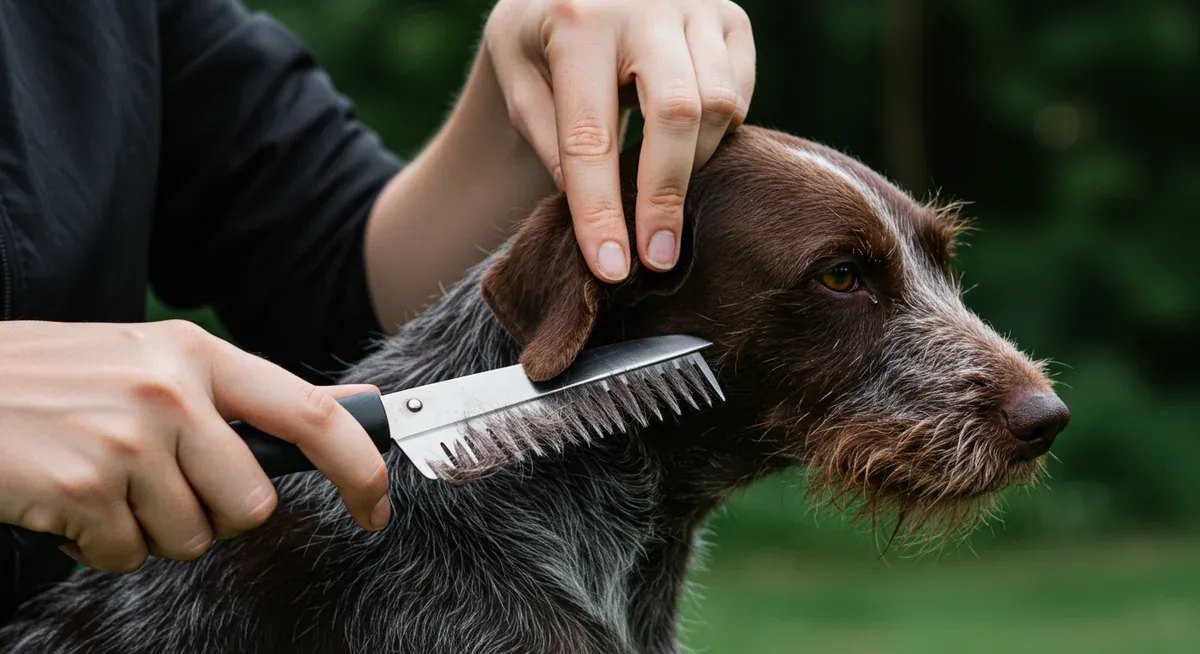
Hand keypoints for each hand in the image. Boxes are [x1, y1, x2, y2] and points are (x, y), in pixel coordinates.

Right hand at [0, 320, 389, 572]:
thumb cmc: (50, 382)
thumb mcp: (147, 363)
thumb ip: (232, 397)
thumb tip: (336, 416)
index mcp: (196, 353)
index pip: (312, 414)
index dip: (360, 466)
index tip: (377, 505)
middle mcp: (172, 390)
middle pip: (252, 503)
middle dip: (214, 516)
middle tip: (156, 488)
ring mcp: (129, 438)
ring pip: (193, 536)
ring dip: (150, 530)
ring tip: (101, 485)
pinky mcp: (85, 485)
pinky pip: (127, 556)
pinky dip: (98, 546)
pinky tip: (66, 502)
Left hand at [484, 0, 755, 281]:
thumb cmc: (542, 38)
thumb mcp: (518, 77)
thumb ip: (549, 140)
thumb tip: (597, 212)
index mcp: (578, 21)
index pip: (589, 134)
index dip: (599, 208)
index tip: (611, 266)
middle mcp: (645, 2)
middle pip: (676, 115)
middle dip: (665, 197)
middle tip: (656, 259)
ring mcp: (697, 6)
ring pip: (719, 106)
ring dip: (692, 165)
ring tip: (661, 194)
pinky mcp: (732, 18)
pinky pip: (739, 95)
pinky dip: (716, 133)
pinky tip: (685, 147)